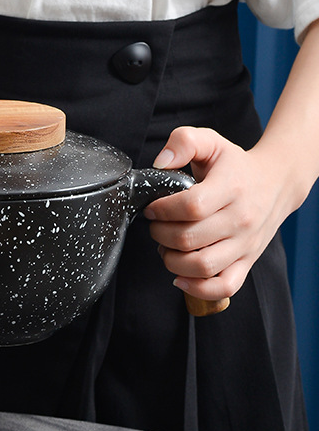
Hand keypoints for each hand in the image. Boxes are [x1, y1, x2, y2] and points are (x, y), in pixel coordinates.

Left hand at [144, 126, 300, 300]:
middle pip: (189, 239)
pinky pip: (224, 287)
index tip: (152, 209)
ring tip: (166, 248)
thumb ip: (183, 141)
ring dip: (172, 261)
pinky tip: (181, 277)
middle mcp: (240, 219)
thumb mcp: (212, 143)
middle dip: (160, 235)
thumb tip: (161, 162)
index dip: (162, 211)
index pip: (190, 207)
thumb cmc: (236, 166)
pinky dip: (198, 288)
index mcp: (231, 188)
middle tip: (156, 227)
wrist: (277, 182)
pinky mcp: (247, 262)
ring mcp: (245, 244)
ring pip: (202, 266)